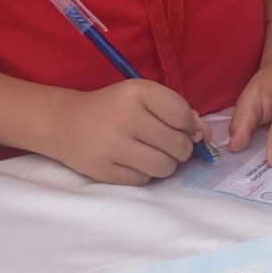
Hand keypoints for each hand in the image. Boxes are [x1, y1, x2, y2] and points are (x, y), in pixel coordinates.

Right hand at [42, 78, 210, 185]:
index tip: (184, 129)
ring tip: (154, 154)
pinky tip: (133, 161)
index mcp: (137, 91)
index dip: (190, 127)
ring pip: (164, 168)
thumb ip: (178, 112)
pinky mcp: (103, 171)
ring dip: (166, 165)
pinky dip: (145, 174)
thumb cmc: (113, 107)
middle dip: (181, 149)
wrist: (64, 123)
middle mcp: (125, 117)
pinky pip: (143, 181)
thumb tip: (206, 137)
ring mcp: (113, 146)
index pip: (182, 116)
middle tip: (170, 145)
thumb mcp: (143, 96)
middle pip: (178, 145)